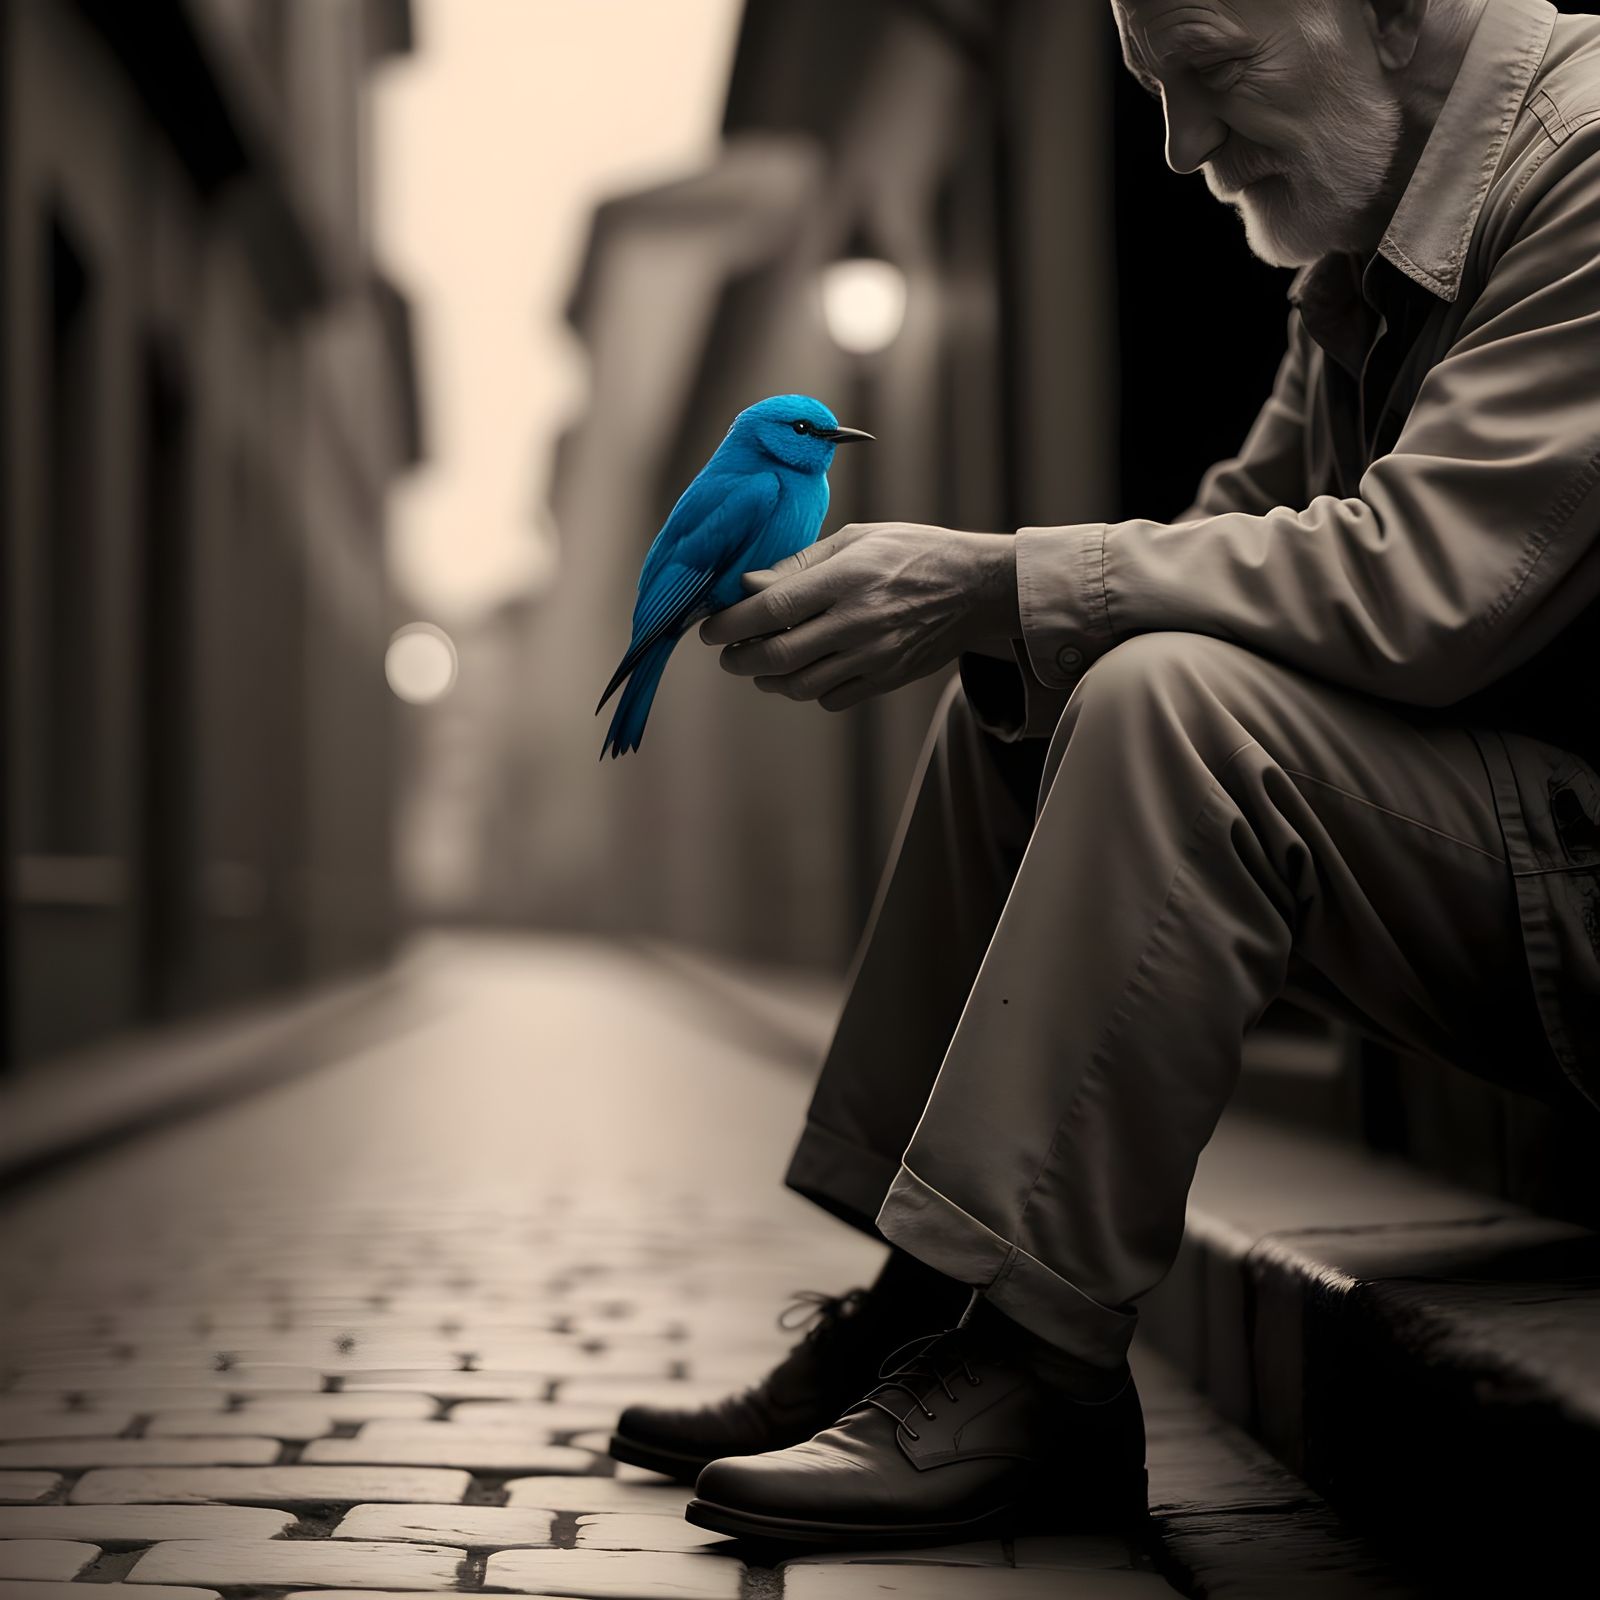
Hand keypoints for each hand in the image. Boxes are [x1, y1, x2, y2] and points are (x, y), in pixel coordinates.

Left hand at [698, 523, 1021, 710]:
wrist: (976, 588)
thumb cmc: (913, 552)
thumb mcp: (857, 538)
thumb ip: (799, 565)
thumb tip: (749, 587)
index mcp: (846, 578)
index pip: (770, 609)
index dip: (729, 624)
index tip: (711, 628)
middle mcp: (857, 622)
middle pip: (776, 656)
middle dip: (739, 660)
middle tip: (728, 654)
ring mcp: (873, 656)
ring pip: (799, 686)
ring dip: (769, 679)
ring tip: (762, 664)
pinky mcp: (886, 679)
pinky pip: (831, 699)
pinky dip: (808, 690)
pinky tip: (806, 671)